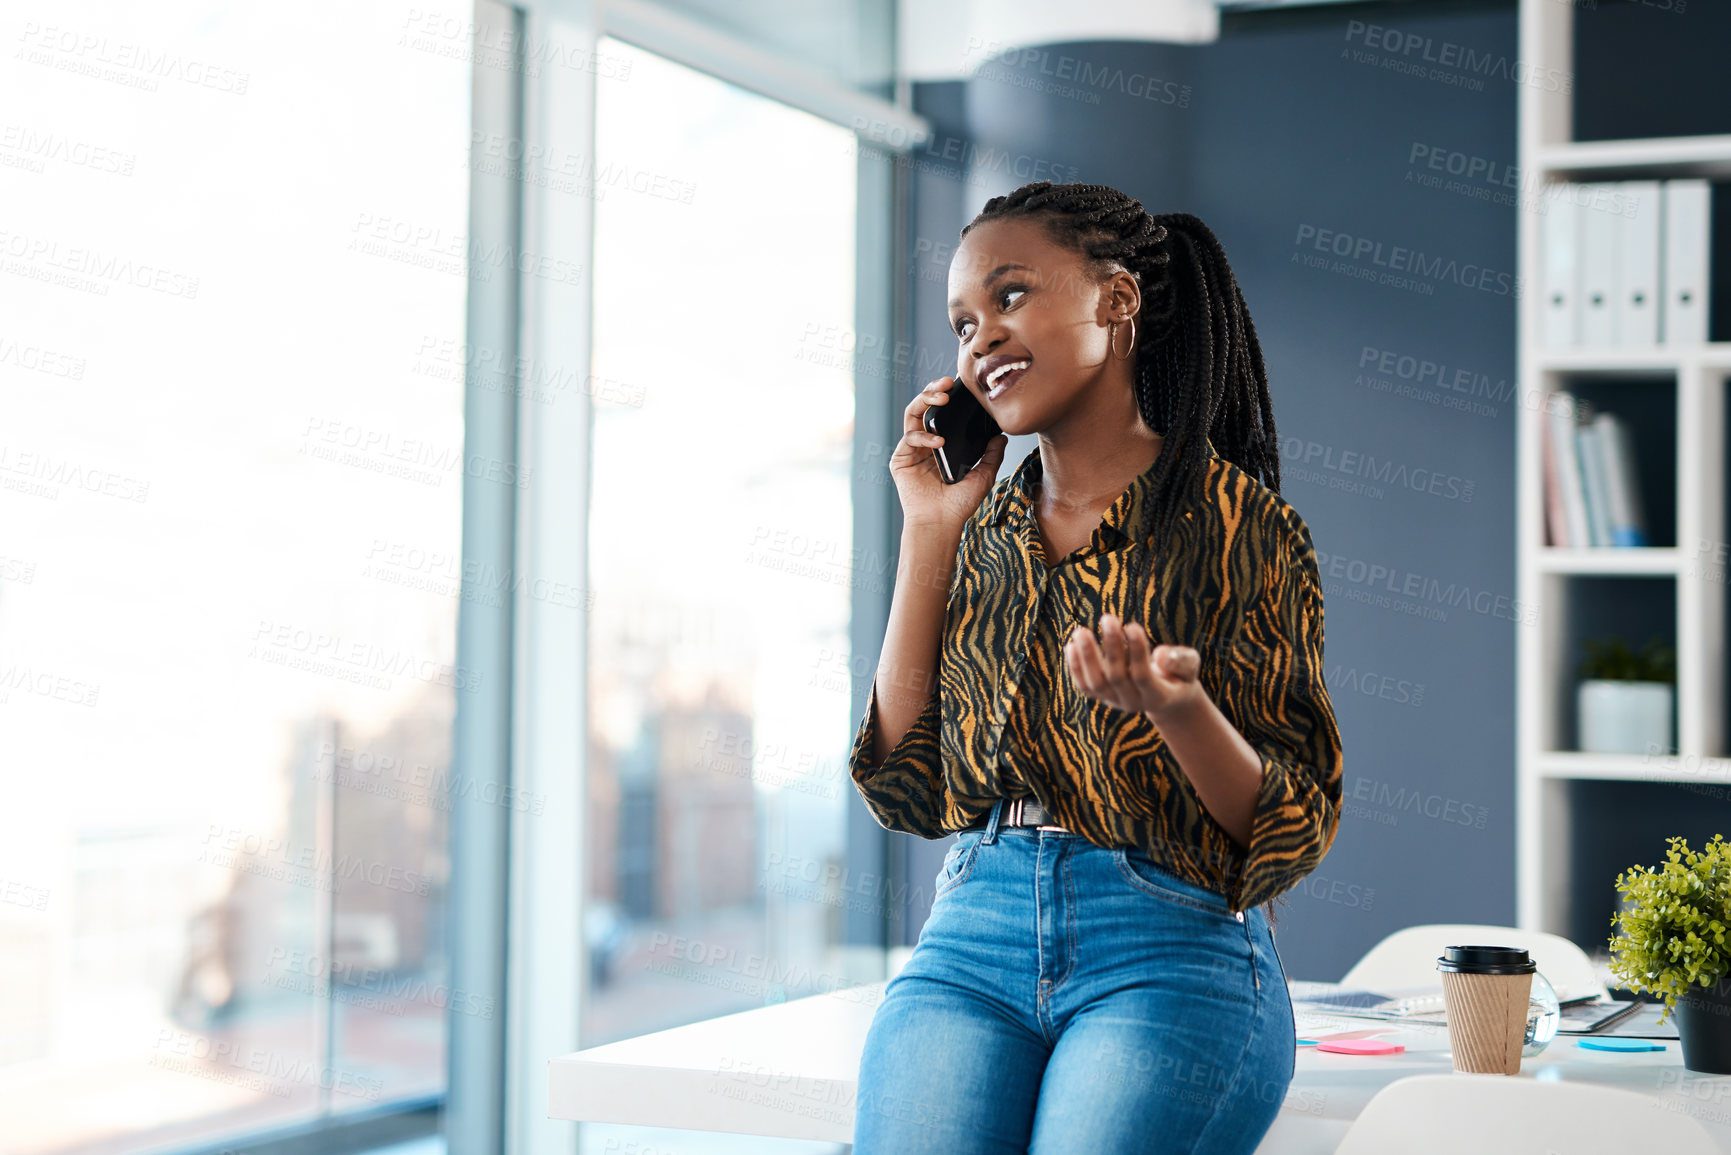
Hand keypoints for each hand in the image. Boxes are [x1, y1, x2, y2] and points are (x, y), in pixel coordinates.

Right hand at [889, 376, 1007, 533]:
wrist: (942, 523)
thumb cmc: (960, 504)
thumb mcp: (983, 475)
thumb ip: (992, 454)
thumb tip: (1002, 435)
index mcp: (942, 444)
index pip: (943, 413)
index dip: (949, 397)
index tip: (963, 386)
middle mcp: (925, 444)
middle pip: (924, 407)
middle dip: (934, 390)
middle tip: (948, 383)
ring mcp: (911, 450)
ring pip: (912, 414)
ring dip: (924, 401)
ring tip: (941, 398)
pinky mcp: (900, 459)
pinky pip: (909, 437)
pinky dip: (924, 435)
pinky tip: (938, 441)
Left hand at [1064, 613, 1202, 721]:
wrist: (1166, 696)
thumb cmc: (1180, 673)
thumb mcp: (1189, 665)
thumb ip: (1181, 661)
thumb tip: (1160, 656)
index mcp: (1158, 696)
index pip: (1143, 675)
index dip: (1137, 651)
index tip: (1132, 625)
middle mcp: (1133, 702)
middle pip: (1117, 677)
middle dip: (1111, 647)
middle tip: (1108, 618)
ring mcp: (1114, 701)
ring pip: (1095, 684)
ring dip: (1087, 657)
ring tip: (1080, 631)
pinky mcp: (1101, 696)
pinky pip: (1084, 686)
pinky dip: (1075, 667)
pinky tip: (1071, 644)